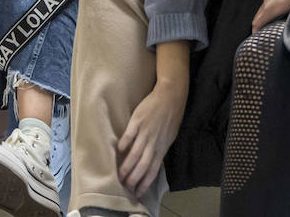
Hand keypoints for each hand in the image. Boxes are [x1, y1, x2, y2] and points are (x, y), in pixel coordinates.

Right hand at [117, 80, 187, 195]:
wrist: (170, 97)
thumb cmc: (170, 118)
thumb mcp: (169, 137)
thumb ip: (159, 149)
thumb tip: (152, 162)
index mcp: (161, 148)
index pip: (153, 170)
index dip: (145, 183)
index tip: (137, 193)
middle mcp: (153, 143)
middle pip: (142, 166)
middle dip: (133, 179)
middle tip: (125, 187)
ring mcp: (145, 132)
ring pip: (135, 154)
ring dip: (126, 166)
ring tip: (119, 175)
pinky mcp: (138, 121)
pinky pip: (130, 135)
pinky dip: (124, 144)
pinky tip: (119, 151)